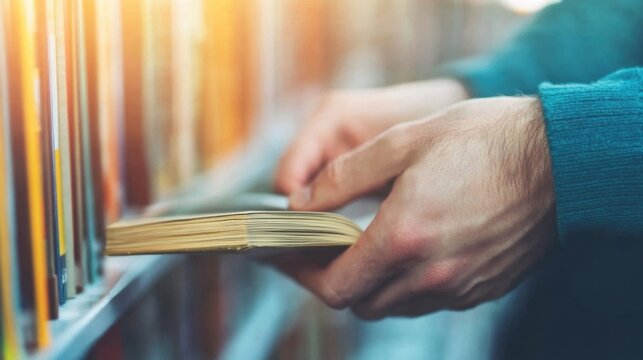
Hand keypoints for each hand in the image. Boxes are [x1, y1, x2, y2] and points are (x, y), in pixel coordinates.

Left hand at [280, 97, 556, 318]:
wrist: (559, 158)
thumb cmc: (482, 141)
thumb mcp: (402, 142)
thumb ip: (344, 177)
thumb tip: (302, 202)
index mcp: (403, 237)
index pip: (335, 285)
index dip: (304, 275)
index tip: (290, 257)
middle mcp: (430, 273)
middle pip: (361, 301)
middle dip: (335, 279)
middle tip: (324, 249)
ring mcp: (459, 287)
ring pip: (394, 305)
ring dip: (371, 284)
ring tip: (366, 248)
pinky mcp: (482, 289)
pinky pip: (429, 300)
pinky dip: (406, 284)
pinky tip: (410, 250)